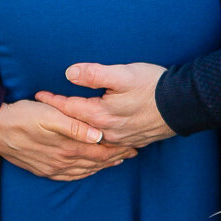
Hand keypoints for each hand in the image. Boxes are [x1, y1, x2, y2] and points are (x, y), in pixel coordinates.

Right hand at [0, 99, 136, 179]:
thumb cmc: (23, 116)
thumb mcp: (49, 115)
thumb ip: (75, 126)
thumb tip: (97, 135)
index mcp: (67, 146)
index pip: (100, 150)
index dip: (118, 147)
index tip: (134, 144)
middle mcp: (62, 162)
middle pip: (95, 161)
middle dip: (115, 157)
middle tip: (133, 152)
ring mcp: (53, 168)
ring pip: (85, 170)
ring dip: (102, 166)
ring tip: (117, 161)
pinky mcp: (44, 170)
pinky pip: (70, 176)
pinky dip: (84, 174)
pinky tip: (88, 171)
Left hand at [35, 62, 174, 149]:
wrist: (183, 104)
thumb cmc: (152, 85)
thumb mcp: (122, 74)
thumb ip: (94, 74)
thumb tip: (69, 73)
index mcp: (102, 115)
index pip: (70, 109)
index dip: (53, 101)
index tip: (38, 96)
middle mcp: (108, 132)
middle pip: (78, 129)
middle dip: (60, 123)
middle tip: (43, 119)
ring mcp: (121, 139)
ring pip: (92, 141)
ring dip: (77, 137)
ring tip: (64, 135)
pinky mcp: (134, 140)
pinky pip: (108, 147)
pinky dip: (97, 145)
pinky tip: (97, 144)